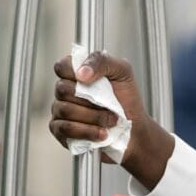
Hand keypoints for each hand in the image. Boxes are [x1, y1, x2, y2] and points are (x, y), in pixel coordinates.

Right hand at [50, 51, 173, 186]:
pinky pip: (66, 129)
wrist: (134, 130)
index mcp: (77, 73)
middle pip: (63, 90)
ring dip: (94, 117)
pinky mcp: (61, 132)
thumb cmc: (127, 100)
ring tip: (111, 121)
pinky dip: (87, 131)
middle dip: (91, 100)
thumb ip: (102, 62)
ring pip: (65, 110)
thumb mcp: (123, 72)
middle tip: (111, 106)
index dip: (73, 72)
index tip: (91, 80)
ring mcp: (61, 111)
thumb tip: (81, 73)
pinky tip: (102, 134)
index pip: (61, 66)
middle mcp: (65, 91)